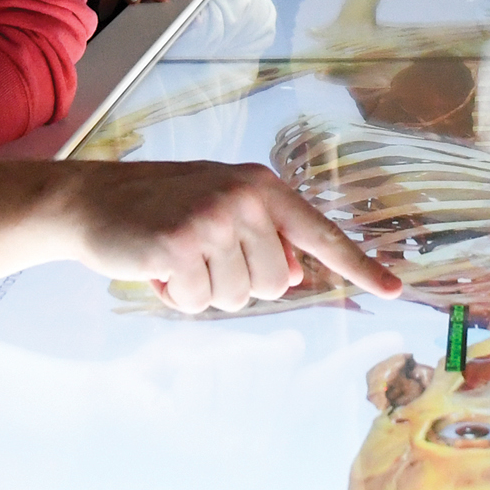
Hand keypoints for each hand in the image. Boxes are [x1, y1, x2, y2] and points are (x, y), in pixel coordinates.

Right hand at [68, 160, 403, 312]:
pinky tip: (156, 267)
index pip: (321, 233)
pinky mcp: (180, 245)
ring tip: (176, 259)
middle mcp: (246, 199)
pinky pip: (199, 301)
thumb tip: (291, 278)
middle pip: (273, 285)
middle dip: (235, 283)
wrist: (93, 200)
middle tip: (198, 255)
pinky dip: (176, 296)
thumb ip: (261, 238)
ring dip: (204, 291)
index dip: (360, 266)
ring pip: (237, 298)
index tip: (396, 290)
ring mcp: (214, 220)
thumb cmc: (161, 209)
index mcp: (263, 188)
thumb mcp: (221, 211)